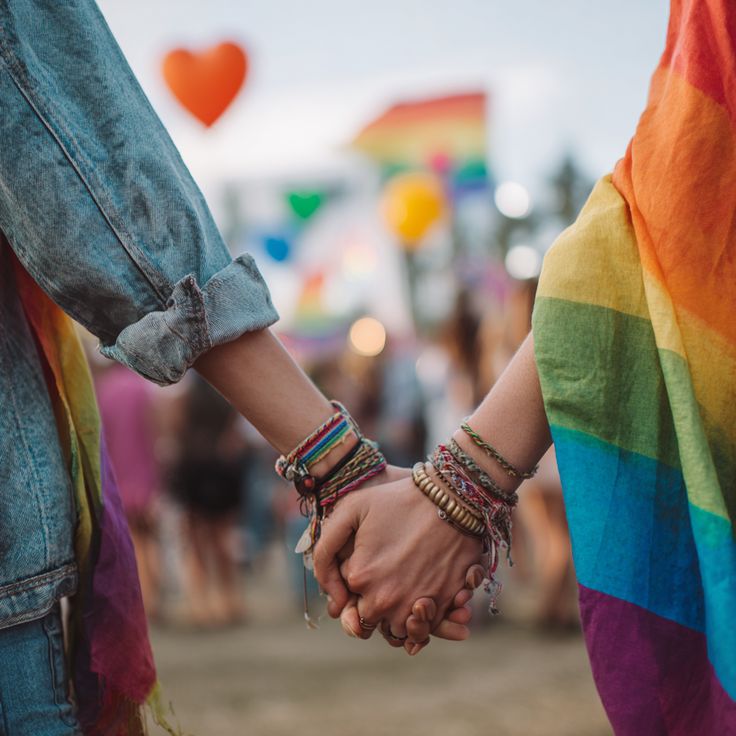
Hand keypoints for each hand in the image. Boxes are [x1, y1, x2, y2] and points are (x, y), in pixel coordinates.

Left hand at [313, 474, 483, 639]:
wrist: (450, 498)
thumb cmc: (398, 500)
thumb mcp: (351, 509)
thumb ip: (326, 548)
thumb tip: (330, 590)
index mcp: (360, 577)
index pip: (346, 599)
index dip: (354, 582)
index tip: (367, 563)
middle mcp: (385, 599)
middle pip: (369, 618)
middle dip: (373, 602)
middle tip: (386, 573)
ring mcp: (415, 606)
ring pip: (396, 628)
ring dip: (397, 614)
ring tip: (404, 583)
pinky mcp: (442, 605)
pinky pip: (425, 627)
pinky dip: (423, 617)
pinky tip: (423, 588)